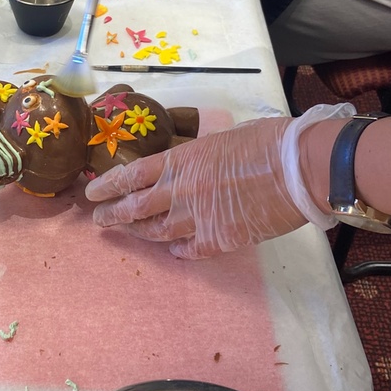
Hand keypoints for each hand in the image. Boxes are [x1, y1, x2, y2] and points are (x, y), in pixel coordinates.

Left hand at [85, 102, 356, 258]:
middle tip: (99, 220)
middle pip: (135, 208)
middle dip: (112, 215)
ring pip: (157, 232)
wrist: (299, 168)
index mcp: (180, 160)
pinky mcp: (219, 240)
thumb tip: (190, 164)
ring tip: (129, 233)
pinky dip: (177, 251)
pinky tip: (172, 251)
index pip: (131, 175)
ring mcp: (197, 218)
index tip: (92, 193)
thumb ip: (197, 156)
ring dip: (140, 234)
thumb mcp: (220, 139)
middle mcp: (181, 190)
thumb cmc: (266, 141)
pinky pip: (188, 250)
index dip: (108, 186)